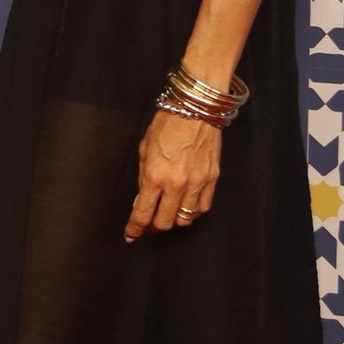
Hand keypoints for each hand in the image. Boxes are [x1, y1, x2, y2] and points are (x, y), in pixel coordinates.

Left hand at [124, 107, 220, 241]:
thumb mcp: (144, 151)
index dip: (134, 229)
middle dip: (153, 226)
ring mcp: (197, 183)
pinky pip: (202, 207)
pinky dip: (192, 211)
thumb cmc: (167, 124)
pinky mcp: (212, 179)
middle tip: (149, 221)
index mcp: (155, 176)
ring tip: (168, 211)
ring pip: (184, 219)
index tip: (131, 234)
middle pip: (164, 223)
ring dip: (173, 219)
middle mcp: (176, 184)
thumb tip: (142, 201)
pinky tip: (186, 204)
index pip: (142, 214)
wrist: (194, 109)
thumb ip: (144, 179)